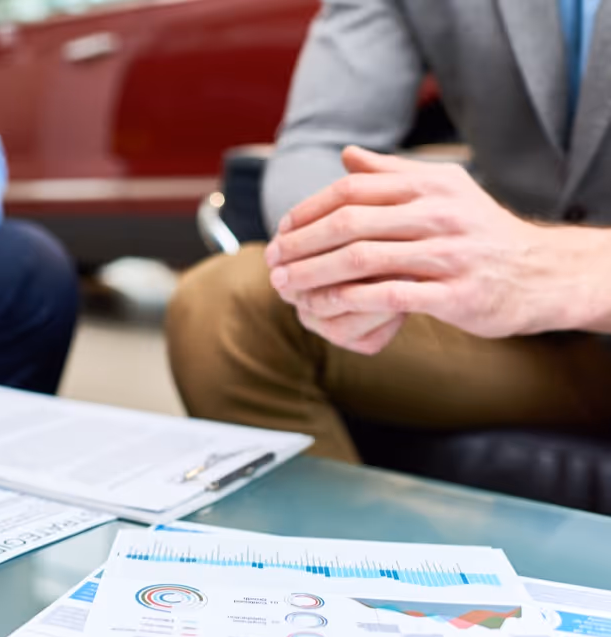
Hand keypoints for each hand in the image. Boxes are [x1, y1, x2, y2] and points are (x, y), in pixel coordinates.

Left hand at [265, 146, 610, 351]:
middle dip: (302, 244)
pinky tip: (322, 307)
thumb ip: (392, 174)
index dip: (308, 211)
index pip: (352, 191)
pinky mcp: (456, 294)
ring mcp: (449, 254)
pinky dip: (349, 300)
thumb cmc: (479, 232)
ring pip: (364, 259)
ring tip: (286, 286)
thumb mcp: (444, 190)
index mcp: (430, 186)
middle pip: (350, 224)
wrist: (539, 273)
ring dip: (315, 274)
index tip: (281, 231)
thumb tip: (346, 155)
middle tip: (272, 261)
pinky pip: (391, 296)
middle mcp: (439, 214)